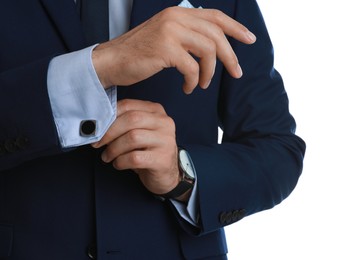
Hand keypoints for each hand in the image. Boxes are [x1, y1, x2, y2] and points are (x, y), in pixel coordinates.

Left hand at [92, 99, 181, 195]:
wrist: (166, 173)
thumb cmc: (147, 150)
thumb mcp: (138, 131)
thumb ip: (123, 122)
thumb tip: (97, 124)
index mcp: (156, 111)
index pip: (128, 105)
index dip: (108, 116)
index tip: (95, 128)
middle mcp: (164, 123)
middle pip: (131, 119)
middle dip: (109, 132)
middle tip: (97, 143)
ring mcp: (166, 141)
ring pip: (133, 138)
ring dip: (114, 148)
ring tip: (107, 156)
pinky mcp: (162, 159)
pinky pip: (135, 158)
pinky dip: (121, 161)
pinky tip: (118, 164)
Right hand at [93, 7, 255, 93]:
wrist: (112, 61)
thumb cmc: (139, 53)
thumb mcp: (165, 36)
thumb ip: (186, 35)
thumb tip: (211, 45)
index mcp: (178, 13)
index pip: (215, 16)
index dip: (236, 27)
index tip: (250, 39)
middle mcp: (176, 17)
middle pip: (217, 34)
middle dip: (230, 56)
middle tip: (236, 73)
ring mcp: (170, 32)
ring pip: (208, 50)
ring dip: (210, 72)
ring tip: (203, 85)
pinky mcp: (165, 49)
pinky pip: (192, 67)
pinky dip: (194, 80)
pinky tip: (189, 88)